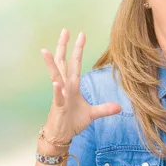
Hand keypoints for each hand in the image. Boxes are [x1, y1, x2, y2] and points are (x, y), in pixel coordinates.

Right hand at [39, 29, 120, 151]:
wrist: (61, 135)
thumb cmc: (72, 122)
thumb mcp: (92, 113)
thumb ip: (105, 108)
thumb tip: (119, 107)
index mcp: (73, 85)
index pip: (75, 63)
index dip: (78, 49)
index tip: (80, 34)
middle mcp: (65, 87)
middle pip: (63, 63)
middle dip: (63, 47)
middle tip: (65, 30)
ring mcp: (60, 96)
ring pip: (55, 76)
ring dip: (51, 64)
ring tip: (46, 50)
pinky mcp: (58, 107)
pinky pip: (57, 97)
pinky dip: (57, 90)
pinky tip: (56, 83)